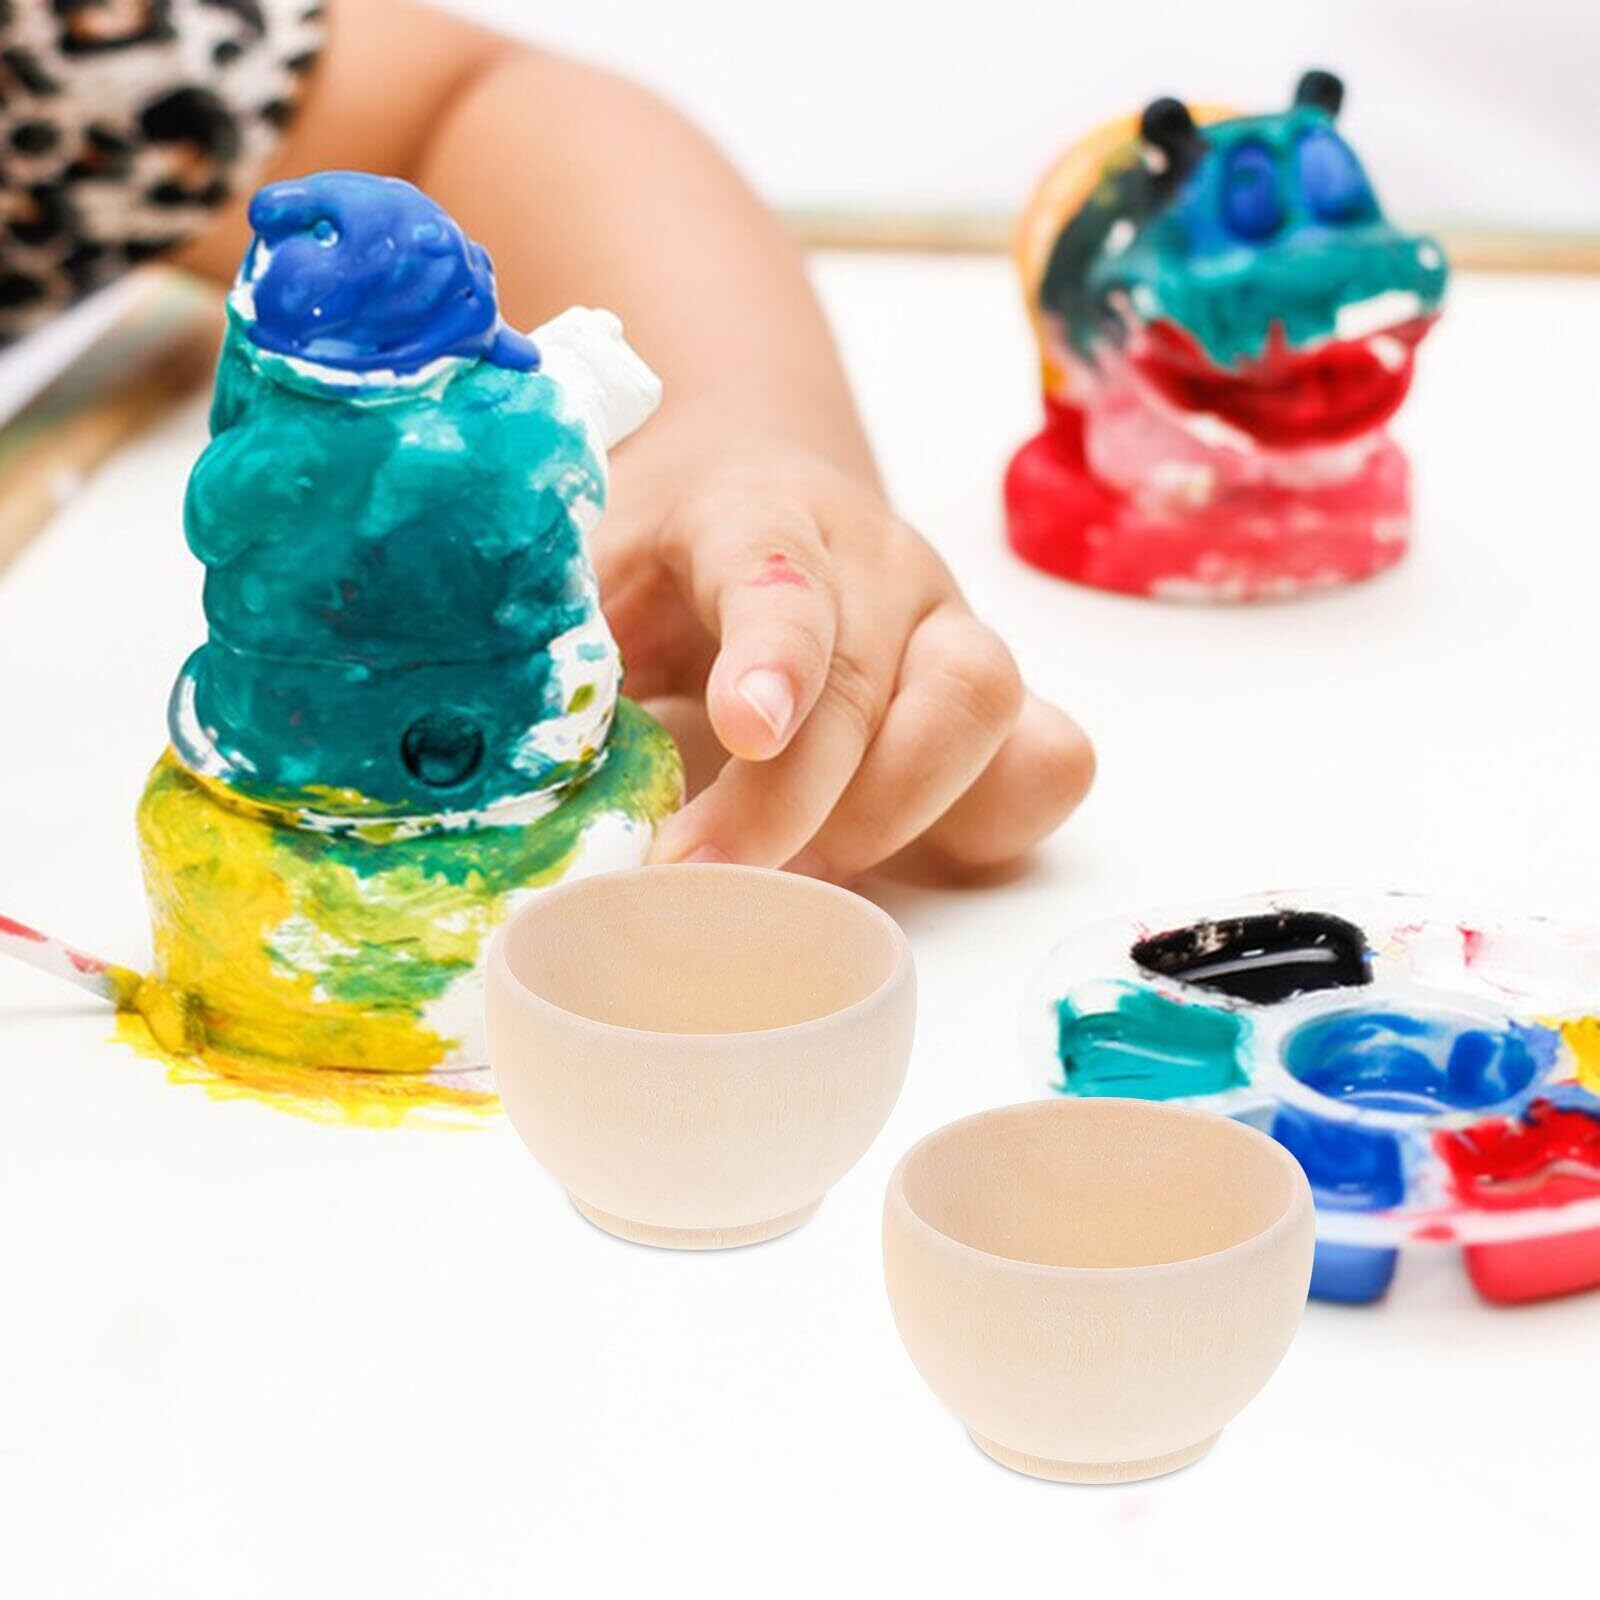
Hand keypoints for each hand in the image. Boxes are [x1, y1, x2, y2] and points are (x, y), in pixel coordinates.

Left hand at [594, 426, 1093, 881]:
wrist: (756, 507)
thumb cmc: (659, 566)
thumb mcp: (586, 587)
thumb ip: (561, 660)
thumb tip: (512, 783)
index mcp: (759, 513)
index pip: (783, 570)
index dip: (775, 652)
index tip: (746, 730)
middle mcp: (875, 563)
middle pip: (878, 673)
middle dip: (795, 801)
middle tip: (702, 880)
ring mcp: (949, 626)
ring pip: (985, 705)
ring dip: (895, 812)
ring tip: (799, 876)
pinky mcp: (995, 699)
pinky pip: (1050, 760)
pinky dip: (993, 819)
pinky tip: (900, 856)